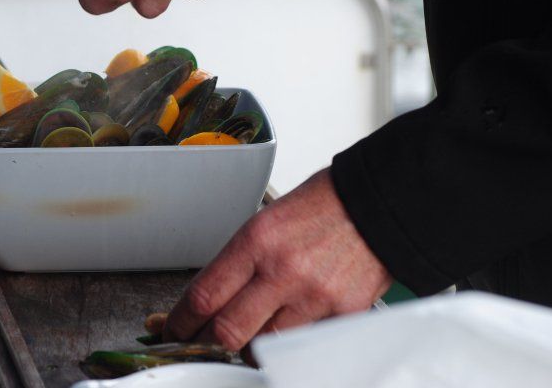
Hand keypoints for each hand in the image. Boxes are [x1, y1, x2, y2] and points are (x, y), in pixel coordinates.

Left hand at [163, 169, 391, 350]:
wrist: (378, 204)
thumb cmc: (323, 206)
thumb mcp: (267, 220)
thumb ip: (241, 261)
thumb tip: (213, 297)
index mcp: (258, 240)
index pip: (204, 296)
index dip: (180, 321)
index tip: (172, 327)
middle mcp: (283, 271)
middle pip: (226, 332)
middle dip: (204, 342)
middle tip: (196, 341)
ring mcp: (314, 296)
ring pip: (263, 347)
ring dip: (247, 348)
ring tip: (245, 335)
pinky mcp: (342, 315)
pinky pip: (302, 345)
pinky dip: (288, 344)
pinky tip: (285, 331)